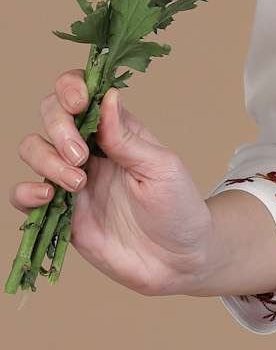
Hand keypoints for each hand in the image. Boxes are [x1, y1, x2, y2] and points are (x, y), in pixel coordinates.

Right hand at [12, 71, 213, 297]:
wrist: (177, 261)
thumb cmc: (178, 208)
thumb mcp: (161, 167)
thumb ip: (127, 138)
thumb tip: (107, 96)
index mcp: (118, 131)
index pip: (83, 94)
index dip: (71, 88)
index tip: (79, 101)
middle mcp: (90, 150)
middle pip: (51, 115)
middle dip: (57, 127)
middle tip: (81, 156)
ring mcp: (72, 180)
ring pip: (33, 150)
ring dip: (46, 160)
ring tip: (78, 183)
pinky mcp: (60, 213)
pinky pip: (24, 197)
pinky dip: (25, 192)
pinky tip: (47, 197)